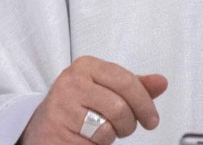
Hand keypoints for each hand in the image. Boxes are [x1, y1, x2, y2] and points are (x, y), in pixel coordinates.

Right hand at [20, 56, 167, 143]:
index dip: (144, 102)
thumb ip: (133, 85)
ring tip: (106, 131)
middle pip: (119, 105)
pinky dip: (98, 144)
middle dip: (131, 121)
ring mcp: (62, 106)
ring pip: (107, 126)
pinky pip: (92, 142)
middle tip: (131, 128)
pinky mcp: (57, 129)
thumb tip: (161, 82)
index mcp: (87, 65)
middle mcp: (72, 81)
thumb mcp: (105, 88)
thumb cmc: (77, 106)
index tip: (152, 118)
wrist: (41, 128)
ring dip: (114, 134)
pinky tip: (90, 138)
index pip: (126, 80)